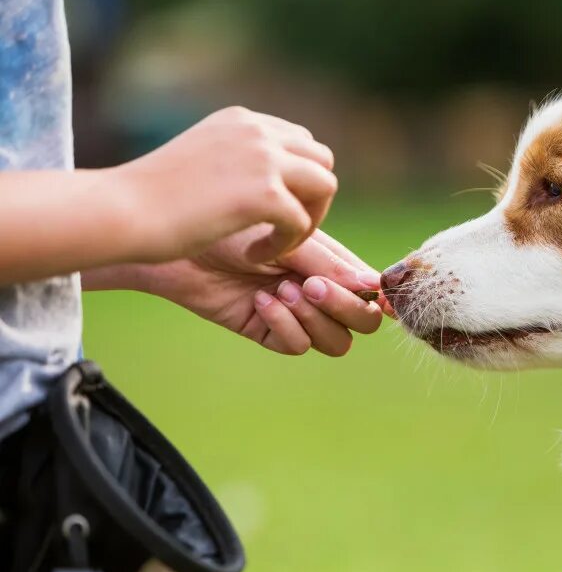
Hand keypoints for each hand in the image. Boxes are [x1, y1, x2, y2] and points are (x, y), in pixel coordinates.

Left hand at [87, 227, 385, 355]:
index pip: (371, 289)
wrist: (177, 239)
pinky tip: (260, 300)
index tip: (357, 283)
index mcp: (332, 261)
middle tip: (311, 284)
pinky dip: (285, 324)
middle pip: (363, 321)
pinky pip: (298, 346)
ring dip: (315, 318)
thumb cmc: (231, 225)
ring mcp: (297, 313)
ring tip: (283, 290)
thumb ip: (330, 263)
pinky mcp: (269, 331)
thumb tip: (373, 286)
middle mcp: (320, 289)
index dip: (371, 293)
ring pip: (336, 341)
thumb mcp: (287, 237)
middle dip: (344, 306)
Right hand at [119, 106, 336, 263]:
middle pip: (321, 160)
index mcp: (242, 120)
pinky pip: (301, 222)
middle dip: (312, 198)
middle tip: (283, 229)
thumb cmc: (150, 197)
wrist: (121, 211)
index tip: (273, 210)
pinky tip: (253, 255)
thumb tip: (267, 176)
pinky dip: (285, 244)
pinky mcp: (265, 194)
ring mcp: (263, 159)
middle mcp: (257, 131)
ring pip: (325, 186)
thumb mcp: (200, 161)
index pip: (301, 141)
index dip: (297, 180)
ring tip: (275, 243)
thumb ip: (235, 158)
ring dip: (308, 219)